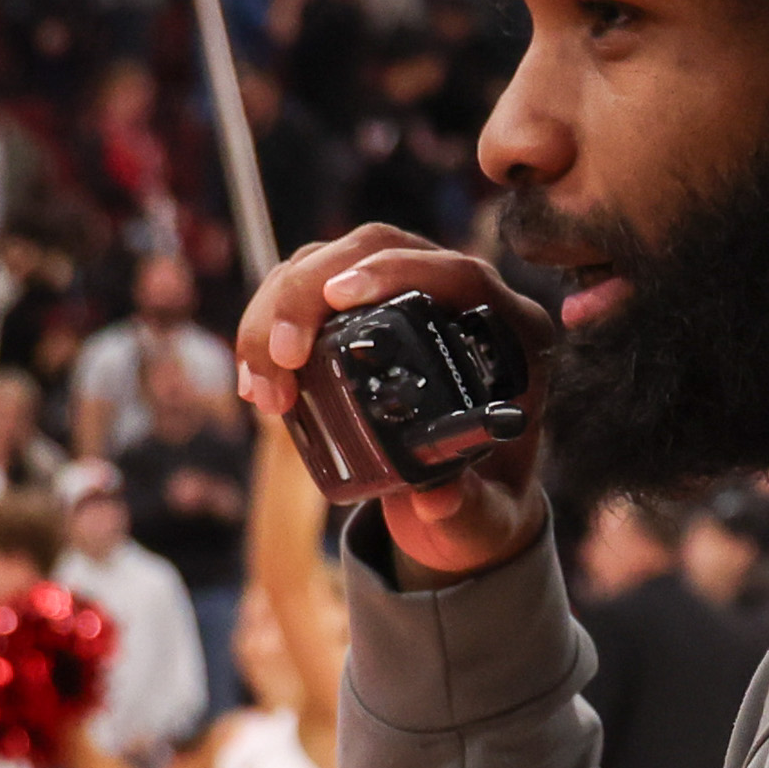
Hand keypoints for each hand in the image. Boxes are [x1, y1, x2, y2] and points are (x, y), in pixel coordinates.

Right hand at [232, 226, 556, 578]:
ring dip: (278, 312)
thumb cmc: (485, 501)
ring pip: (328, 263)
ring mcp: (403, 296)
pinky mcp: (359, 309)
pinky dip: (268, 327)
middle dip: (310, 292)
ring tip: (264, 389)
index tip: (338, 296)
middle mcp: (458, 300)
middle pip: (376, 247)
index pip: (459, 273)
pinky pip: (304, 291)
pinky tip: (256, 380)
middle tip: (282, 359)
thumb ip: (469, 512)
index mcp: (512, 335)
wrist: (464, 499)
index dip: (396, 271)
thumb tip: (435, 501)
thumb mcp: (485, 520)